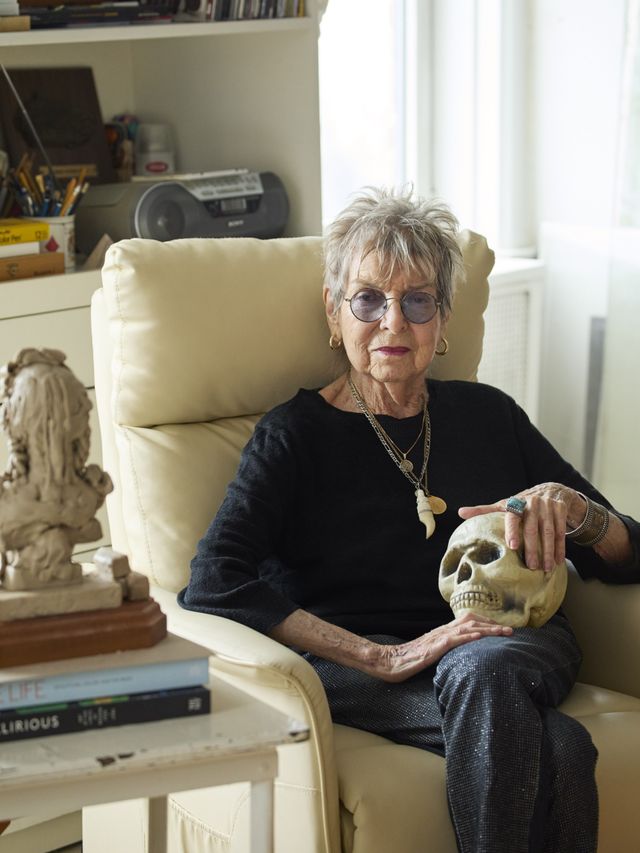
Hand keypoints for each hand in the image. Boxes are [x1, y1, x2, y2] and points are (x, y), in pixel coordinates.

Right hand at [372, 613, 512, 682]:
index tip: (502, 628)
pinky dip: (468, 637)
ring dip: (487, 629)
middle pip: (472, 621)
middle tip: (511, 631)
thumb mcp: (431, 653)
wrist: (388, 662)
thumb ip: (444, 650)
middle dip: (493, 624)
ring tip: (504, 632)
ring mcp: (437, 638)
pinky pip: (453, 640)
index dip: (487, 622)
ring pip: (467, 628)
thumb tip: (459, 654)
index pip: (469, 621)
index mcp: (442, 632)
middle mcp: (442, 631)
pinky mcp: (432, 648)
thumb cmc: (407, 660)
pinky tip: (479, 638)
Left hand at [458, 482, 585, 571]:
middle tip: (531, 567)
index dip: (512, 530)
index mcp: (516, 503)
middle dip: (533, 549)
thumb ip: (484, 510)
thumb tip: (460, 512)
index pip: (513, 516)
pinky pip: (561, 532)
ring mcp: (548, 506)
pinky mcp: (560, 510)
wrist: (551, 490)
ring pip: (549, 532)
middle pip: (533, 529)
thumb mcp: (504, 504)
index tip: (512, 546)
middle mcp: (533, 503)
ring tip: (546, 568)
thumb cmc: (522, 503)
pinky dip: (560, 547)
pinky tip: (558, 561)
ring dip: (548, 551)